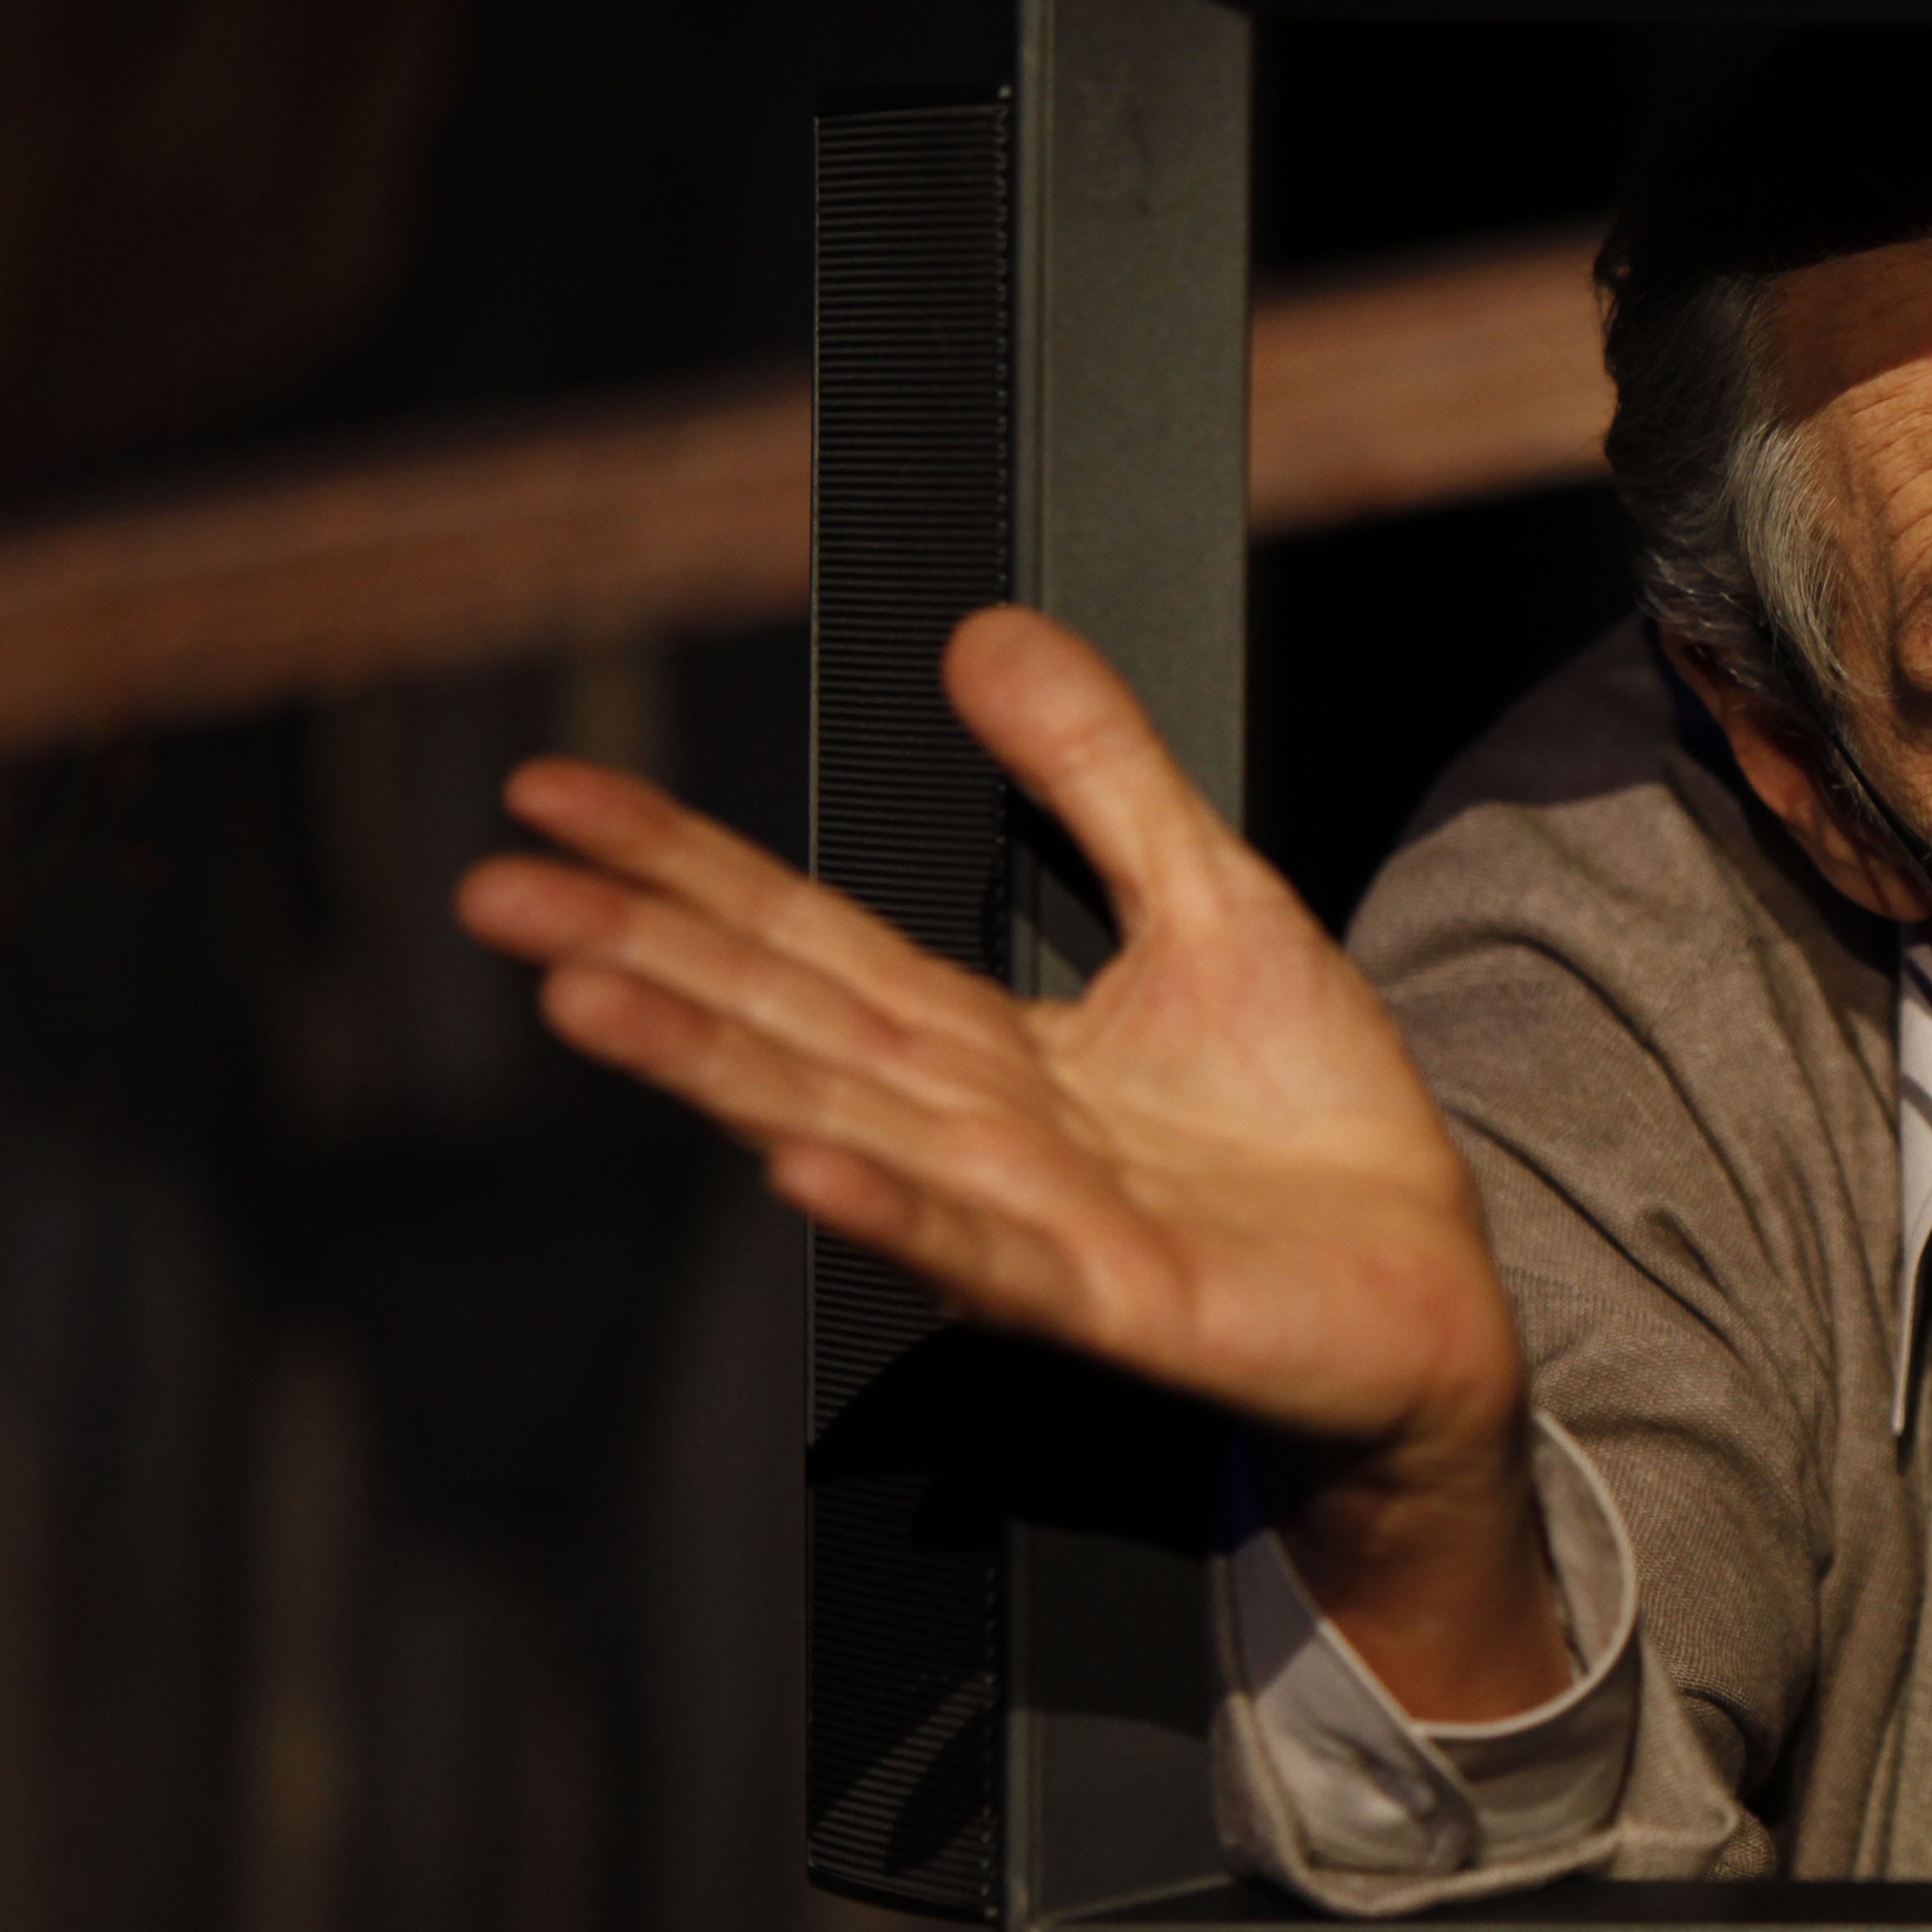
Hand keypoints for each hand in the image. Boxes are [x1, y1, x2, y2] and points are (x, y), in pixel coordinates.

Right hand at [451, 606, 1571, 1718]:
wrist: (1434, 1287)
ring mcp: (1029, 1220)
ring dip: (712, 1066)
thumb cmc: (1315, 1125)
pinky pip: (987, 1252)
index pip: (796, 933)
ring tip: (586, 998)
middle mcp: (972, 1129)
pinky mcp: (1114, 1301)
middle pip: (779, 1021)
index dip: (676, 863)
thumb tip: (987, 629)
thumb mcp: (1214, 898)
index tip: (550, 797)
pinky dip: (891, 1210)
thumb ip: (1098, 775)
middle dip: (636, 955)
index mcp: (980, 1040)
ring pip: (842, 1123)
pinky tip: (796, 1165)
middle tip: (496, 892)